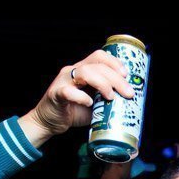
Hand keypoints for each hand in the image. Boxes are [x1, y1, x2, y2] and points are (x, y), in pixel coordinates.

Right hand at [18, 50, 133, 147]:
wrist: (50, 122)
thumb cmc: (74, 111)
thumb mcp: (96, 103)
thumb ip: (108, 98)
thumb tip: (129, 101)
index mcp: (83, 70)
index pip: (99, 57)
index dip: (114, 63)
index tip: (126, 75)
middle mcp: (72, 72)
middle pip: (96, 65)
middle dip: (116, 78)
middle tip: (128, 93)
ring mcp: (63, 81)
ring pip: (85, 73)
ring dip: (102, 83)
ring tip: (110, 96)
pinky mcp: (56, 94)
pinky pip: (68, 91)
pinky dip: (81, 97)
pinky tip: (89, 103)